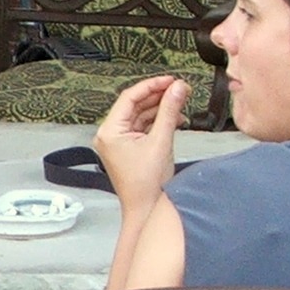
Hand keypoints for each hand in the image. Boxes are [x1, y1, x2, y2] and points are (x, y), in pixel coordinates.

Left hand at [94, 76, 190, 211]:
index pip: (129, 97)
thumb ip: (169, 111)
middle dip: (158, 96)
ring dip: (160, 109)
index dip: (151, 85)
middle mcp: (110, 135)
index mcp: (110, 131)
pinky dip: (158, 122)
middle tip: (179, 89)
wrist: (146, 209)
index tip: (170, 80)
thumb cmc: (147, 184)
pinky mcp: (128, 148)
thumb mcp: (161, 142)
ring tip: (180, 102)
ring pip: (140, 115)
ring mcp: (118, 142)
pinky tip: (175, 119)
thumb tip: (177, 88)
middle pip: (135, 105)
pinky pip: (143, 127)